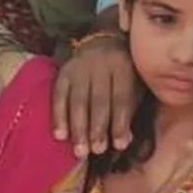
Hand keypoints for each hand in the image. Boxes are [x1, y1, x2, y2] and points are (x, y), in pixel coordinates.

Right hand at [53, 32, 140, 156]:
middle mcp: (100, 65)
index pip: (121, 98)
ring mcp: (79, 68)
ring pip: (77, 101)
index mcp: (123, 67)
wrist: (101, 42)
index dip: (120, 123)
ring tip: (80, 151)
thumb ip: (130, 110)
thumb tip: (124, 141)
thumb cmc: (122, 72)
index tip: (119, 145)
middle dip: (97, 128)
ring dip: (78, 128)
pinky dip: (59, 117)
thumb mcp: (134, 85)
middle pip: (98, 100)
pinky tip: (60, 136)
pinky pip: (58, 97)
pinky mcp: (62, 73)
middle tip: (96, 151)